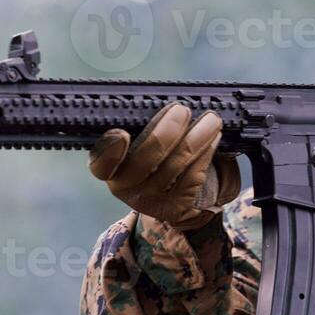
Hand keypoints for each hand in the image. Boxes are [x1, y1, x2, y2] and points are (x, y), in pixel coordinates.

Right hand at [88, 102, 239, 227]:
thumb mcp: (140, 144)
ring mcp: (150, 201)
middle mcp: (125, 188)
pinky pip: (194, 176)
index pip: (101, 163)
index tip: (122, 133)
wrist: (171, 196)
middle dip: (169, 129)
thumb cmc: (154, 157)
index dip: (109, 150)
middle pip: (148, 158)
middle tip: (183, 110)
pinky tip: (213, 138)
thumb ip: (143, 127)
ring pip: (177, 164)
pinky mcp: (176, 208)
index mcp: (109, 168)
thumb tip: (168, 106)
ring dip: (198, 137)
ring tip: (211, 119)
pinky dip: (206, 153)